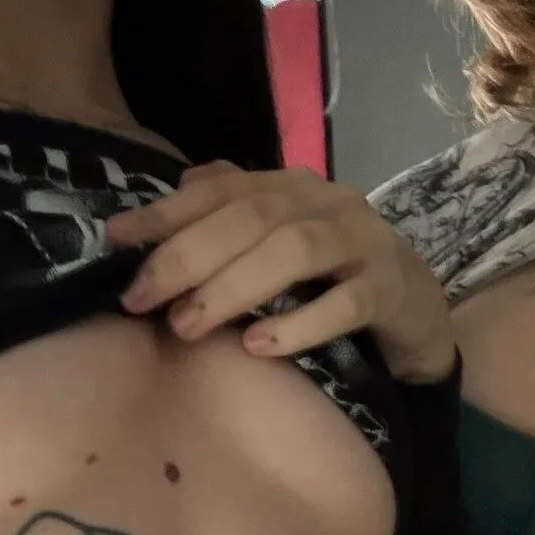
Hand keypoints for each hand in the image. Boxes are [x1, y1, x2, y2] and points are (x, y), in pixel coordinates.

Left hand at [105, 162, 457, 383]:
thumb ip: (233, 215)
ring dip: (233, 287)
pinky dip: (298, 323)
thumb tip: (172, 194)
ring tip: (188, 326)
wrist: (418, 319)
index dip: (165, 213)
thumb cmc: (334, 283)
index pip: (221, 190)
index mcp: (293, 187)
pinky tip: (258, 346)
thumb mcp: (279, 247)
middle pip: (251, 217)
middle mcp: (329, 203)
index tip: (115, 241)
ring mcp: (366, 244)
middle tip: (142, 300)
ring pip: (294, 251)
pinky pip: (345, 303)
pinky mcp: (393, 290)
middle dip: (188, 257)